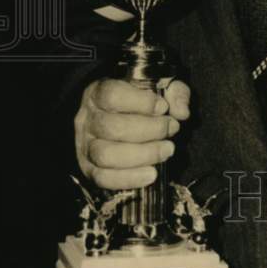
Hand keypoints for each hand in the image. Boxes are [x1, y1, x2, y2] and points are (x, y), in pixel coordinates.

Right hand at [75, 78, 190, 189]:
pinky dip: (129, 178)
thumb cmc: (140, 102)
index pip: (112, 95)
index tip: (163, 107)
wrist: (120, 120)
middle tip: (172, 128)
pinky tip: (151, 173)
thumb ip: (175, 93)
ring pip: (106, 155)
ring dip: (142, 155)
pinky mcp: (89, 168)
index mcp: (98, 92)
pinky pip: (103, 178)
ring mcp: (84, 145)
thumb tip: (182, 112)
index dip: (140, 102)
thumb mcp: (159, 88)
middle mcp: (87, 119)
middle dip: (149, 130)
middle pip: (112, 127)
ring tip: (166, 150)